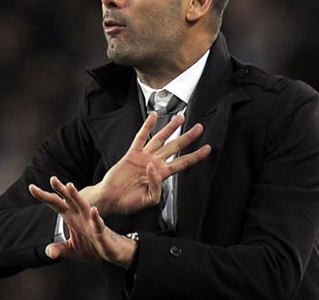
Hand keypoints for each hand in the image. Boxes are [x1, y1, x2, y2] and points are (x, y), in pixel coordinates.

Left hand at [29, 177, 136, 267]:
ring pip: (83, 206)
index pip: (56, 204)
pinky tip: (93, 211)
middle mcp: (80, 216)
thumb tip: (48, 252)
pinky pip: (98, 223)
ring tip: (70, 186)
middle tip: (52, 179)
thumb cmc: (92, 245)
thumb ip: (60, 248)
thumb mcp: (72, 250)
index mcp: (71, 217)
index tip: (31, 187)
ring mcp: (91, 222)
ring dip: (76, 196)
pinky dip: (95, 217)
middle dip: (61, 189)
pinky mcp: (101, 231)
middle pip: (69, 200)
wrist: (112, 251)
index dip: (44, 196)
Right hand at [83, 112, 210, 216]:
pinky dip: (147, 126)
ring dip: (170, 128)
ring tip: (180, 118)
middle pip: (175, 147)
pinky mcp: (132, 154)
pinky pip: (141, 137)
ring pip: (160, 138)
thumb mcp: (149, 200)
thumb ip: (156, 185)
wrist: (112, 199)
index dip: (196, 156)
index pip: (183, 162)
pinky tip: (153, 117)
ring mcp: (144, 157)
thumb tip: (154, 167)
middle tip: (199, 128)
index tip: (207, 148)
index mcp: (161, 175)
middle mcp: (154, 163)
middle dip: (188, 137)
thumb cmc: (129, 202)